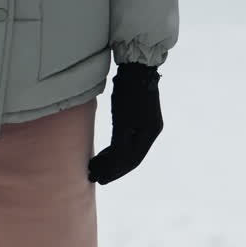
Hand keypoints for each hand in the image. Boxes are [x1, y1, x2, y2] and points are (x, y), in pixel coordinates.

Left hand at [88, 64, 163, 184]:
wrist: (136, 67)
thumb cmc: (128, 93)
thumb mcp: (122, 121)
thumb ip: (119, 144)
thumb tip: (114, 166)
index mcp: (150, 134)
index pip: (132, 160)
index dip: (115, 171)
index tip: (100, 178)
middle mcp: (151, 132)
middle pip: (131, 157)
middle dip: (112, 168)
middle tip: (94, 176)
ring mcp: (147, 125)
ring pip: (128, 149)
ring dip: (112, 159)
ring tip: (96, 166)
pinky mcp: (139, 118)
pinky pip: (127, 139)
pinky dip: (115, 147)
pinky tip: (105, 152)